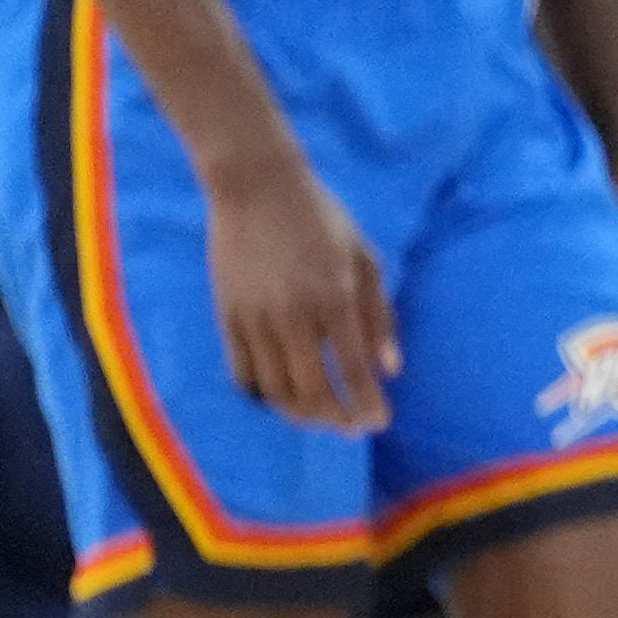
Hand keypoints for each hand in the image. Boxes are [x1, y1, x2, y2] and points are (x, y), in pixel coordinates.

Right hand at [200, 131, 394, 428]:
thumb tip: (391, 369)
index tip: (378, 423)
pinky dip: (262, 395)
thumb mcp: (365, 258)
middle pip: (311, 390)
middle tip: (350, 429)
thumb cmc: (322, 219)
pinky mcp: (226, 317)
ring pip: (274, 389)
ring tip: (319, 418)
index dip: (366, 403)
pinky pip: (241, 372)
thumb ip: (380, 316)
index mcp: (335, 298)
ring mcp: (254, 318)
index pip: (352, 368)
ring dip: (299, 413)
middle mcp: (293, 315)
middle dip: (334, 418)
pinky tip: (280, 399)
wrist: (256, 188)